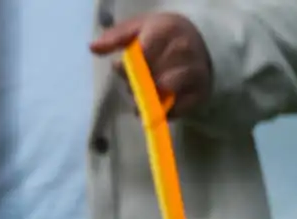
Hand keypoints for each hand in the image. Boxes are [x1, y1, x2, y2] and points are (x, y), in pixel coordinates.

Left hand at [90, 12, 212, 117]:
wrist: (204, 42)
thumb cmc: (164, 35)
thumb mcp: (140, 27)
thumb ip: (116, 37)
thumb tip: (92, 48)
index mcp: (166, 29)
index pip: (140, 55)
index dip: (126, 68)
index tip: (119, 70)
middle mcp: (183, 49)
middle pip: (150, 77)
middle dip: (136, 85)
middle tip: (133, 85)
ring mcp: (194, 72)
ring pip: (162, 94)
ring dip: (147, 100)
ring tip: (144, 96)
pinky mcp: (200, 93)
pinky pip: (174, 110)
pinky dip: (161, 112)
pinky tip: (156, 105)